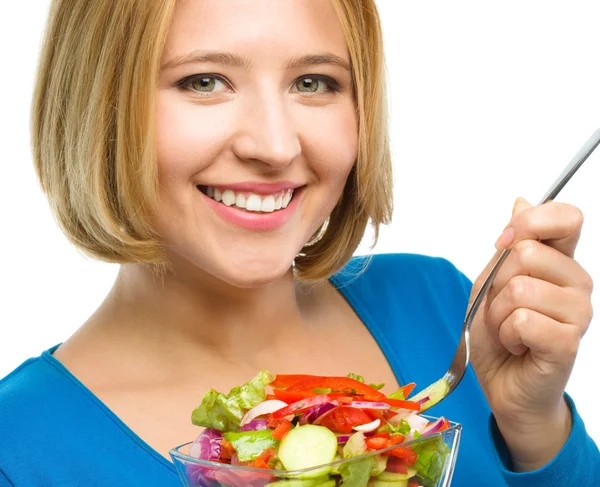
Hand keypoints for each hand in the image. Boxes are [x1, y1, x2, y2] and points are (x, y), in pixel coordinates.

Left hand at [469, 197, 592, 471]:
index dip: (530, 221)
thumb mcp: (491, 281)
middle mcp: (576, 282)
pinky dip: (505, 333)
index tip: (503, 241)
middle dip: (495, 283)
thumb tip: (521, 199)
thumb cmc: (498, 331)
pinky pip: (522, 319)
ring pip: (519, 287)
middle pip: (525, 253)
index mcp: (560, 261)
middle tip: (502, 308)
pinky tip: (517, 345)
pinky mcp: (568, 341)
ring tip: (510, 328)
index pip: (566, 217)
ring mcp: (578, 312)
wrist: (502, 380)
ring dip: (498, 313)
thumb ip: (508, 245)